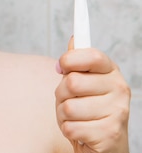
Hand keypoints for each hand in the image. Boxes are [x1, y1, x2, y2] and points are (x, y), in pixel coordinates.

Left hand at [55, 38, 130, 152]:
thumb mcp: (83, 82)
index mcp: (112, 72)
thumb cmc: (88, 109)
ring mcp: (118, 112)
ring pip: (69, 107)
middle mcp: (120, 89)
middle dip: (61, 94)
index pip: (92, 56)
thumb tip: (74, 39)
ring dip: (63, 115)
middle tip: (70, 101)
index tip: (61, 66)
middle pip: (72, 82)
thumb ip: (77, 63)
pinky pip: (71, 127)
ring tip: (76, 118)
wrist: (104, 144)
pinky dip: (68, 130)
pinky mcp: (109, 133)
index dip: (70, 59)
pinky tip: (80, 131)